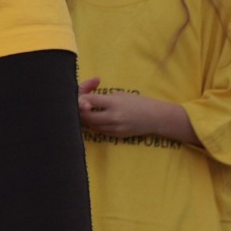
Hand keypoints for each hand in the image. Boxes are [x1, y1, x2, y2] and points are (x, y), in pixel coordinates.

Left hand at [78, 87, 192, 143]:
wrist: (154, 117)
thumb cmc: (137, 102)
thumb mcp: (120, 95)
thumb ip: (102, 97)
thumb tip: (84, 99)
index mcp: (114, 103)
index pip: (90, 101)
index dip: (80, 100)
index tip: (76, 98)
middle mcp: (113, 117)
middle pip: (87, 117)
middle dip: (79, 112)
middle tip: (75, 107)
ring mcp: (115, 128)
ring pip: (92, 126)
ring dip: (85, 120)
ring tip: (82, 114)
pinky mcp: (117, 136)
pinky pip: (100, 131)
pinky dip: (94, 126)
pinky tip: (93, 121)